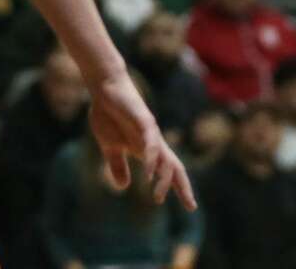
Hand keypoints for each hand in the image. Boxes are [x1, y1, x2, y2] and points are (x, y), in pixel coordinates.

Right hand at [88, 67, 195, 208]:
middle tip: (191, 207)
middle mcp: (154, 142)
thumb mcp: (109, 145)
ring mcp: (151, 132)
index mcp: (146, 148)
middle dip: (183, 187)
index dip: (178, 187)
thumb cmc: (106, 113)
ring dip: (164, 180)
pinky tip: (148, 174)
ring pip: (165, 160)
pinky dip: (151, 160)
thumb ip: (117, 164)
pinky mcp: (145, 122)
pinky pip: (152, 144)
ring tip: (157, 197)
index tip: (190, 206)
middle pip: (175, 167)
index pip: (168, 170)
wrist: (104, 87)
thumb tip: (123, 187)